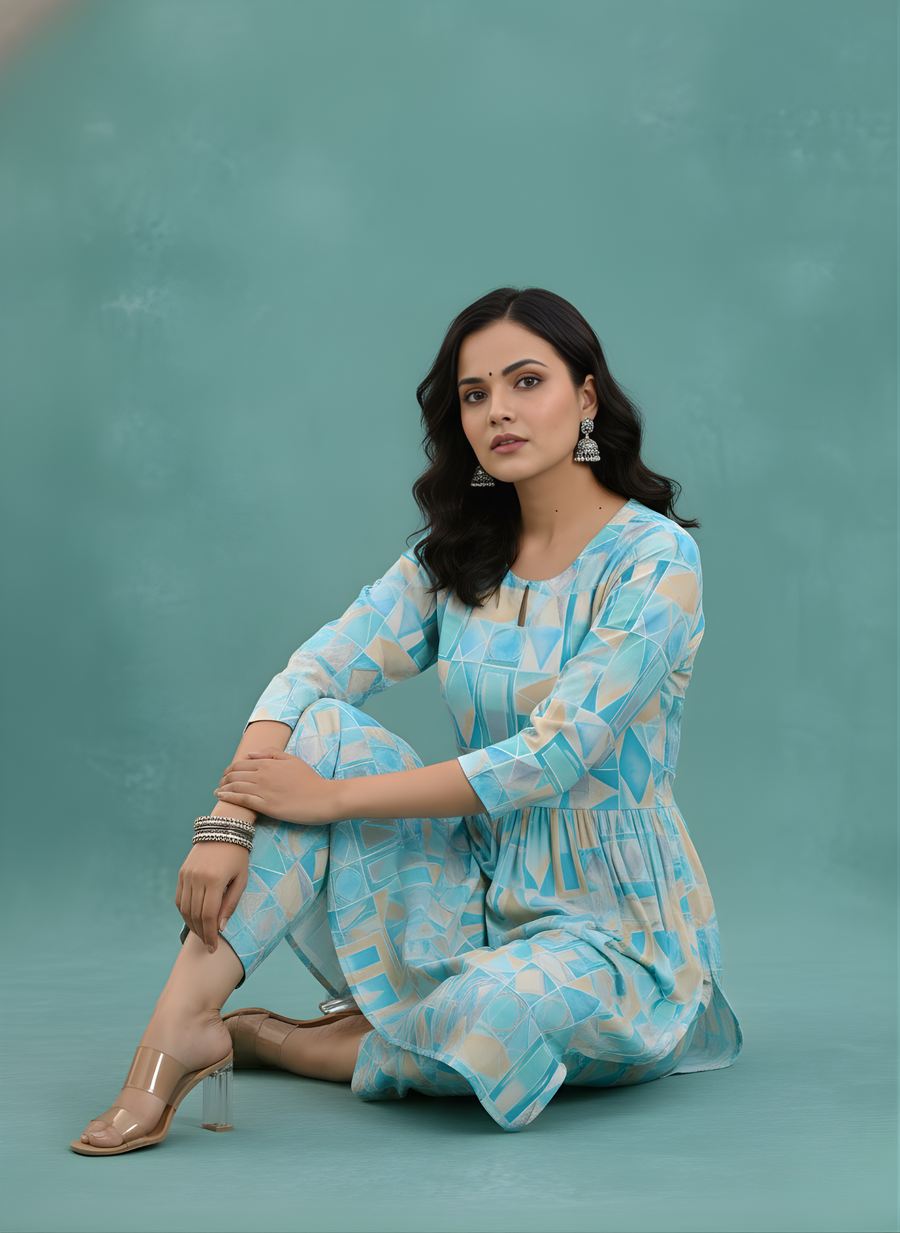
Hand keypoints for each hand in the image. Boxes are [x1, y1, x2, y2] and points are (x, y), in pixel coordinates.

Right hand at [175, 840, 248, 951]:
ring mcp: (187, 875)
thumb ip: (231, 903)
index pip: (208, 916)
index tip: (213, 947)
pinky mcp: (182, 873)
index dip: (210, 934)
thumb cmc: (238, 856)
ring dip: (192, 925)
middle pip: (194, 915)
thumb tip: (221, 927)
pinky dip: (184, 912)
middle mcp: (197, 878)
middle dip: (201, 933)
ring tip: (201, 934)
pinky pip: (179, 898)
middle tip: (208, 945)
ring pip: (184, 909)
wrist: (223, 830)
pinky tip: (193, 919)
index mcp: (214, 881)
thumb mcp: (241, 879)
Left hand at [214, 747, 337, 822]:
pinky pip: (242, 800)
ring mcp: (263, 791)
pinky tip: (221, 797)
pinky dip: (229, 797)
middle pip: (235, 775)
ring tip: (218, 791)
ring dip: (223, 788)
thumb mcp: (292, 759)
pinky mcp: (266, 806)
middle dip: (224, 779)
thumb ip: (271, 753)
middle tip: (220, 783)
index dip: (231, 769)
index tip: (226, 774)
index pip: (241, 764)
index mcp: (268, 763)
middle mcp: (263, 775)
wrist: (322, 798)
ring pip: (236, 787)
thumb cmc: (309, 779)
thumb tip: (250, 754)